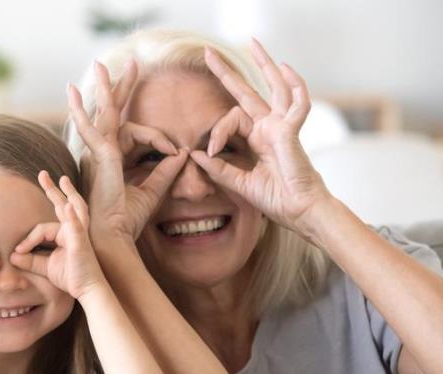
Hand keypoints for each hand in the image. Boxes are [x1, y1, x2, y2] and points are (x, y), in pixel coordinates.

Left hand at [10, 172, 104, 299]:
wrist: (87, 290)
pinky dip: (72, 216)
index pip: (41, 228)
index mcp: (65, 234)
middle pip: (62, 205)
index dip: (28, 239)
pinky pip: (76, 227)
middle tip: (43, 174)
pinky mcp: (81, 243)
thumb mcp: (45, 267)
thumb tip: (12, 255)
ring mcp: (79, 234)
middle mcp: (73, 230)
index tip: (17, 251)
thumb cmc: (70, 276)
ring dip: (67, 193)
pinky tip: (68, 206)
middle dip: (52, 189)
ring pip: (72, 209)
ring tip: (62, 180)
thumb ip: (29, 260)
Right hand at [68, 61, 187, 242]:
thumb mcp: (154, 191)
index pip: (132, 132)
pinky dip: (91, 113)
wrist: (113, 236)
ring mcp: (97, 152)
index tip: (175, 149)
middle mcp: (100, 153)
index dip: (158, 137)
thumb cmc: (127, 220)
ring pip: (102, 113)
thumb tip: (183, 154)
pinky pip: (98, 127)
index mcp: (111, 160)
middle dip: (120, 88)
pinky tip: (76, 98)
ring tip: (100, 65)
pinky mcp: (99, 155)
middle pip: (111, 113)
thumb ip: (167, 171)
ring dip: (104, 88)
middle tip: (131, 64)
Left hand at [190, 39, 333, 236]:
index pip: (230, 120)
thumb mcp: (239, 183)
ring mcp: (282, 126)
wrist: (298, 211)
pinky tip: (286, 67)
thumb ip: (218, 169)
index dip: (216, 133)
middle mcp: (269, 128)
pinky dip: (295, 85)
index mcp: (256, 139)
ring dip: (264, 64)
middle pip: (247, 92)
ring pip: (274, 87)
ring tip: (253, 42)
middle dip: (226, 72)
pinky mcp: (291, 131)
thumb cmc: (275, 198)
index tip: (209, 153)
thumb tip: (194, 153)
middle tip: (207, 52)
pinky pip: (298, 103)